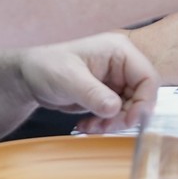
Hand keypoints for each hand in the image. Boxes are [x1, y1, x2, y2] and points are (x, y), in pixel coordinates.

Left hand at [18, 32, 158, 133]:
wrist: (29, 77)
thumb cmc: (46, 67)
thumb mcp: (69, 79)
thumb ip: (93, 93)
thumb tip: (114, 109)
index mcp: (120, 51)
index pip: (148, 77)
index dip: (144, 102)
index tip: (129, 120)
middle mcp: (122, 65)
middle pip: (141, 96)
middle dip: (125, 116)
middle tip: (105, 127)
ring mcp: (116, 80)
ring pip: (130, 108)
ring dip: (113, 123)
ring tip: (91, 127)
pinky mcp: (108, 94)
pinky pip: (117, 114)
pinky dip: (105, 124)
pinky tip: (87, 125)